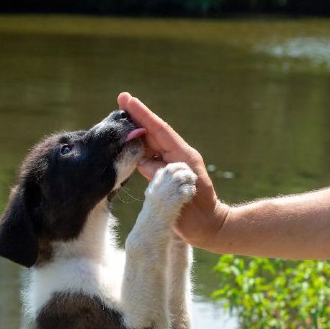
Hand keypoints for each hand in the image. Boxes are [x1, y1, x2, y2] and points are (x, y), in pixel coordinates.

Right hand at [117, 92, 227, 248]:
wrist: (209, 228)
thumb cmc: (196, 215)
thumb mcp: (177, 192)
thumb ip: (158, 174)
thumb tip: (142, 159)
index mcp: (183, 156)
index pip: (160, 130)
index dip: (143, 115)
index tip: (127, 99)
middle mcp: (179, 157)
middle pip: (154, 134)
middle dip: (137, 119)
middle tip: (120, 103)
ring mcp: (174, 166)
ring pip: (152, 146)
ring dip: (137, 135)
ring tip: (120, 124)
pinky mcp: (169, 176)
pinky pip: (152, 160)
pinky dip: (140, 152)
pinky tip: (128, 147)